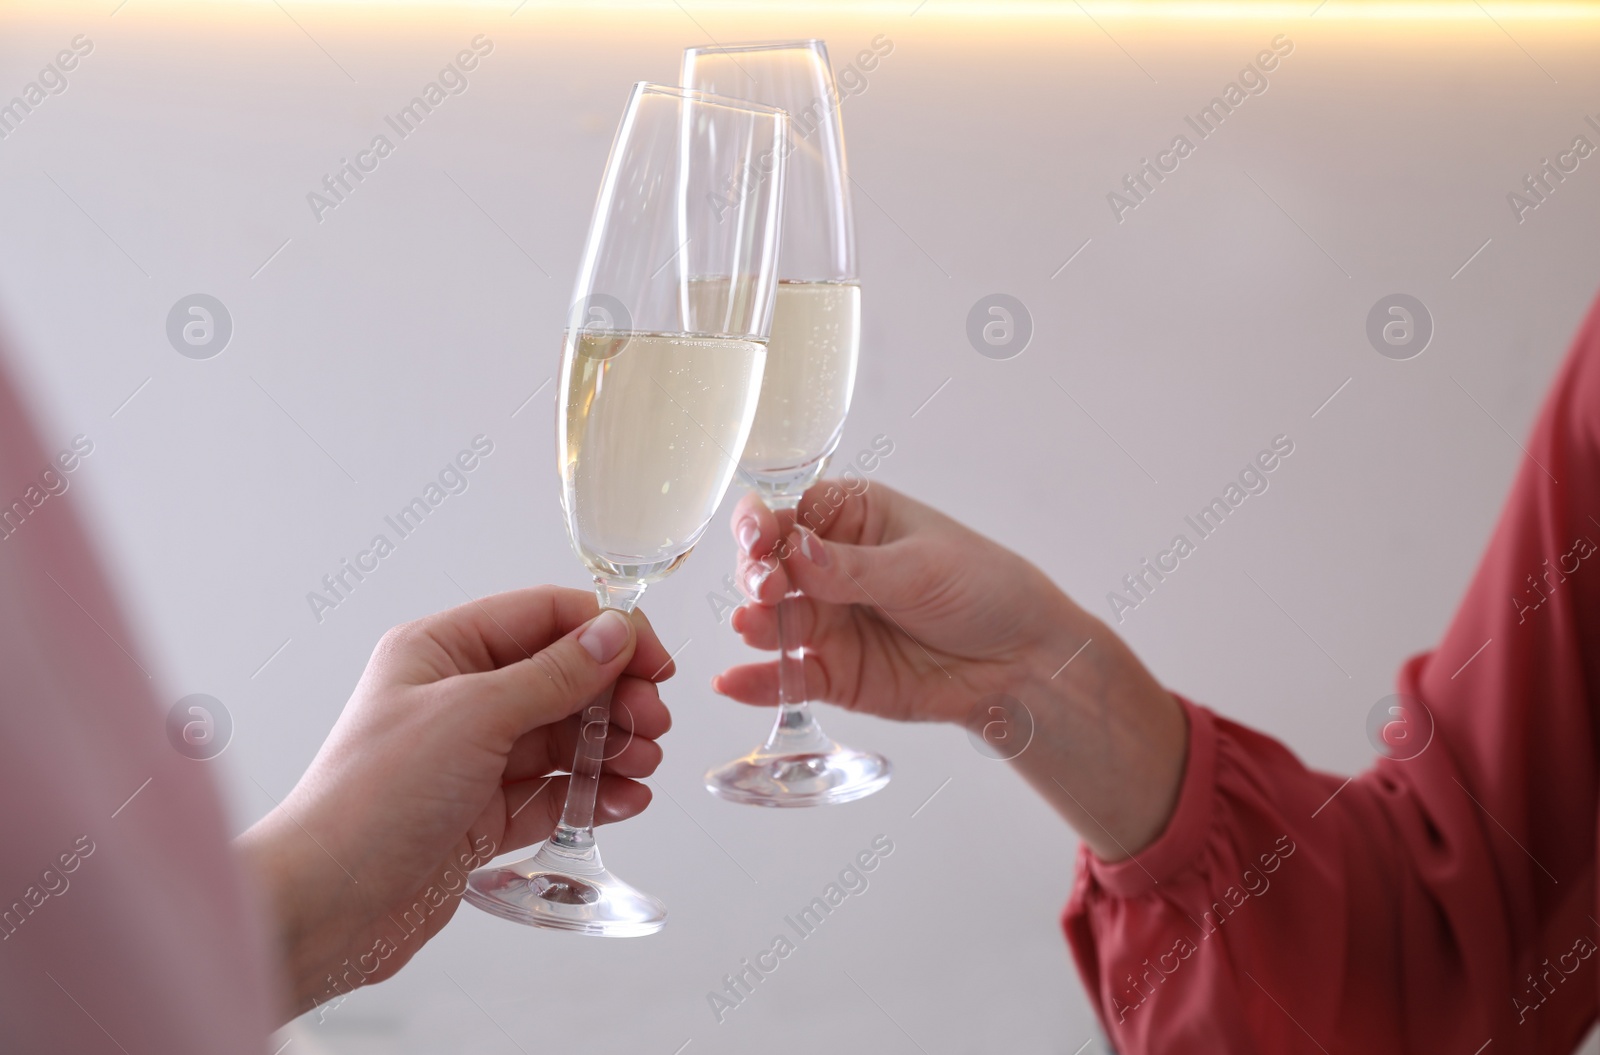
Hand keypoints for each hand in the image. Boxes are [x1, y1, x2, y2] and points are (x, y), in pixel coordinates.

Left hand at [236, 587, 673, 1020]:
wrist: (328, 904)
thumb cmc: (374, 797)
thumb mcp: (474, 715)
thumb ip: (554, 674)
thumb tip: (614, 633)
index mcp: (441, 650)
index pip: (543, 617)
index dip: (606, 633)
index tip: (655, 664)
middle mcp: (458, 696)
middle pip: (562, 677)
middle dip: (615, 697)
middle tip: (652, 724)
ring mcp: (472, 757)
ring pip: (564, 736)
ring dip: (612, 747)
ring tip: (642, 766)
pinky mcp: (483, 814)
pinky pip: (555, 791)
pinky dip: (595, 793)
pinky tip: (625, 800)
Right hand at [715, 480, 1185, 860]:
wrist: (1023, 661)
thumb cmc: (983, 588)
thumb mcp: (920, 567)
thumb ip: (853, 568)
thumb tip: (794, 551)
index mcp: (849, 520)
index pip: (786, 515)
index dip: (761, 526)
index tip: (757, 542)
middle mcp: (827, 569)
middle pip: (768, 567)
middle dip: (757, 576)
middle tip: (766, 591)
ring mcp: (827, 623)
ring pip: (771, 622)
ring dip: (756, 624)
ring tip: (752, 626)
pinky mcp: (833, 674)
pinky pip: (786, 677)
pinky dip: (758, 681)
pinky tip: (733, 683)